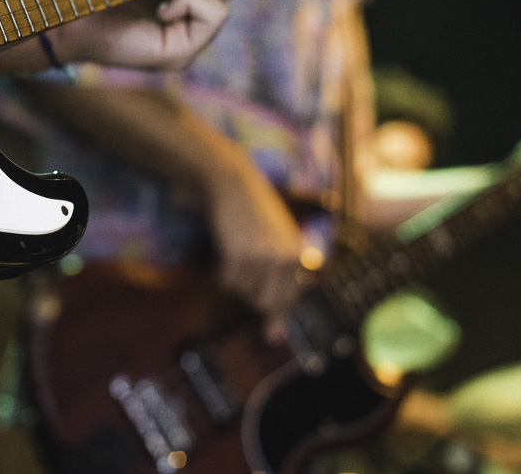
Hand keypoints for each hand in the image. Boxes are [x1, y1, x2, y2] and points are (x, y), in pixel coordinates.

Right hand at [205, 158, 304, 323]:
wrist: (235, 184)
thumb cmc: (256, 212)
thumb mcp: (279, 241)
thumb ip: (281, 276)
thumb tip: (276, 325)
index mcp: (297, 257)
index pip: (288, 299)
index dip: (276, 316)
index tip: (271, 337)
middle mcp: (283, 260)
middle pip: (265, 302)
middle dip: (251, 296)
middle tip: (242, 276)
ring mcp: (261, 258)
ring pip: (243, 292)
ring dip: (236, 279)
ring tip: (236, 253)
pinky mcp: (238, 255)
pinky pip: (228, 281)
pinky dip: (223, 272)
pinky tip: (226, 252)